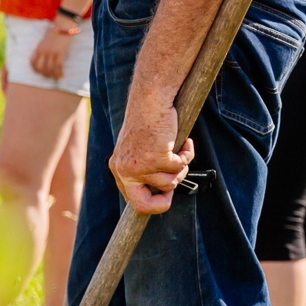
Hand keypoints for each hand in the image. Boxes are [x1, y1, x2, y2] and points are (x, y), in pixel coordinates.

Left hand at [30, 21, 75, 78]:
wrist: (63, 24)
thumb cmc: (56, 32)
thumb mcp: (46, 40)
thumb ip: (44, 49)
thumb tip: (46, 58)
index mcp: (39, 48)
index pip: (32, 62)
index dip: (35, 69)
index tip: (39, 72)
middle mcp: (44, 51)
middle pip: (40, 67)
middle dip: (44, 74)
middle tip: (48, 76)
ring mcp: (52, 52)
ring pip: (50, 69)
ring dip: (53, 75)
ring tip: (56, 77)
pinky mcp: (60, 53)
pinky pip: (59, 66)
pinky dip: (60, 73)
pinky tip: (62, 75)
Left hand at [109, 95, 192, 214]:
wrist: (151, 99)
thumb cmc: (147, 119)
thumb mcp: (136, 148)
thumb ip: (142, 168)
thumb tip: (161, 190)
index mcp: (118, 168)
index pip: (133, 201)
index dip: (151, 203)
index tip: (164, 197)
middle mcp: (126, 170)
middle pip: (144, 206)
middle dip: (162, 203)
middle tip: (172, 193)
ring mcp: (141, 166)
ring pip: (171, 182)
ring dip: (181, 168)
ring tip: (180, 151)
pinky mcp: (157, 158)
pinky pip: (181, 166)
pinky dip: (187, 154)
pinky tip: (185, 141)